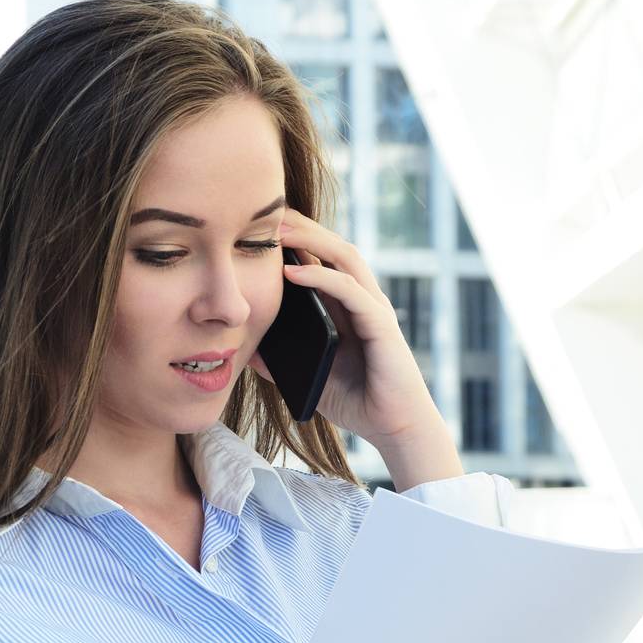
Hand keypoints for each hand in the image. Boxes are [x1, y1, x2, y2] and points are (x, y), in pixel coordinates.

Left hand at [248, 206, 447, 446]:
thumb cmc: (358, 403)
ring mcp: (374, 309)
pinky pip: (349, 290)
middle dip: (301, 227)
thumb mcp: (310, 378)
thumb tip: (247, 351)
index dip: (296, 240)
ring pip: (344, 258)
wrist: (394, 428)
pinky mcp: (381, 326)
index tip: (260, 228)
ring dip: (310, 240)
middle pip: (333, 247)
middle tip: (265, 213)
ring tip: (277, 230)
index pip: (322, 260)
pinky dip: (320, 277)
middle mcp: (363, 300)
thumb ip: (282, 363)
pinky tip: (292, 272)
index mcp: (347, 308)